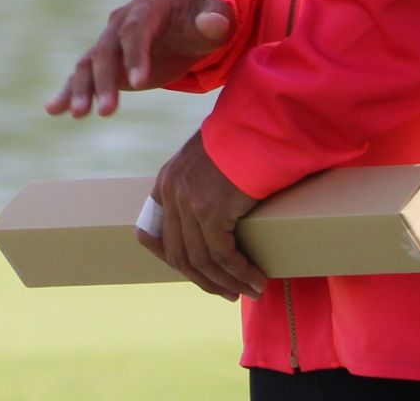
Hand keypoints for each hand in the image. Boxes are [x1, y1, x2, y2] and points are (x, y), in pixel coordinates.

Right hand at [45, 0, 234, 116]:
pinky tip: (54, 110)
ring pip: (89, 64)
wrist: (185, 20)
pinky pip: (83, 76)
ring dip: (82, 89)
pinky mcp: (106, 63)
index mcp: (146, 8)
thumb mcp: (217, 15)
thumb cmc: (203, 18)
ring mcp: (109, 43)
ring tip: (77, 114)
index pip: (136, 30)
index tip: (139, 83)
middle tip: (108, 111)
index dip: (135, 55)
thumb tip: (213, 24)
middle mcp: (120, 22)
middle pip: (106, 51)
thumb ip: (215, 20)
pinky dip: (68, 91)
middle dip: (105, 81)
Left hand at [142, 131, 264, 299]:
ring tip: (251, 291)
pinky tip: (258, 279)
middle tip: (230, 293)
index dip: (181, 263)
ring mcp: (188, 202)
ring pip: (201, 260)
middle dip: (205, 280)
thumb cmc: (244, 142)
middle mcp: (171, 192)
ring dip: (227, 282)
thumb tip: (219, 223)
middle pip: (179, 254)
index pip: (160, 236)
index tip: (205, 277)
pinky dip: (240, 273)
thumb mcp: (211, 163)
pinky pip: (222, 256)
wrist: (259, 126)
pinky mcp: (210, 210)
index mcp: (166, 182)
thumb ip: (202, 187)